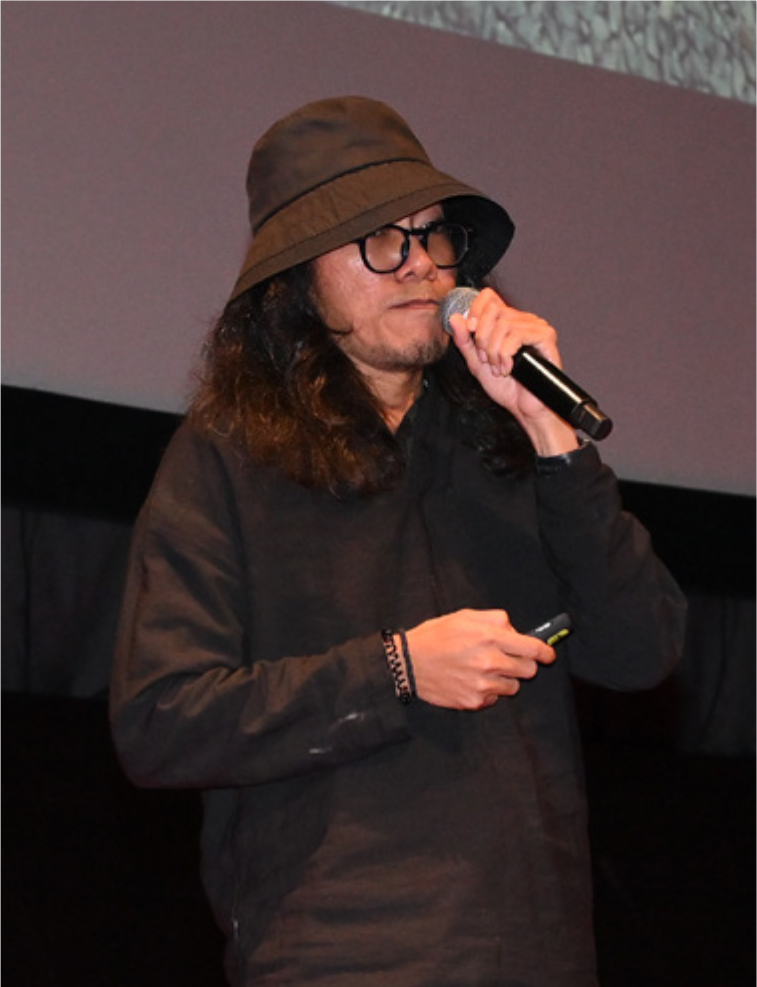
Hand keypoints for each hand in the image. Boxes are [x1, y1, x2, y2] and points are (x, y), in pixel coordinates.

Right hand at [405, 608, 556, 709]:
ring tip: (483, 670)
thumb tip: (516, 632)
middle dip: (523, 664)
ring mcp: (482, 684)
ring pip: (514, 686)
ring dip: (504, 678)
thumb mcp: (465, 616)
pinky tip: (470, 680)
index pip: (532, 648)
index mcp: (489, 636)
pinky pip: (494, 698)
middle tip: (507, 660)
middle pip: (529, 670)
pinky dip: (487, 691)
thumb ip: (496, 620)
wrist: (407, 663)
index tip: (548, 655)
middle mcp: (489, 661)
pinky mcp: (474, 701)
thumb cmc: (436, 636)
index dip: (545, 652)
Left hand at [447, 288, 578, 455]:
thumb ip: (464, 342)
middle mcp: (522, 319)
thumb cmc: (505, 386)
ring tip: (499, 369)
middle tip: (487, 360)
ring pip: (504, 324)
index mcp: (507, 321)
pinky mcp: (546, 337)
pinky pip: (518, 335)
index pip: (488, 297)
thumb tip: (455, 318)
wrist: (523, 407)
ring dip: (494, 351)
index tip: (470, 331)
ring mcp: (536, 326)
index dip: (475, 310)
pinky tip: (508, 369)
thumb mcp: (476, 363)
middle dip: (482, 339)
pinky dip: (506, 354)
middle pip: (493, 311)